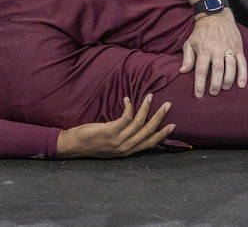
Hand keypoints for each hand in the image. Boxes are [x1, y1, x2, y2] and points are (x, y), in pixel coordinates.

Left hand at [55, 95, 173, 157]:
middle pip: (148, 131)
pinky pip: (125, 117)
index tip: (172, 126)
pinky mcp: (111, 131)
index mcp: (128, 151)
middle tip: (168, 105)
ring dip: (146, 108)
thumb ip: (123, 139)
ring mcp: (118, 140)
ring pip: (139, 122)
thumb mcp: (111, 146)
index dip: (162, 135)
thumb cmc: (91, 143)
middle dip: (159, 117)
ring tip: (150, 96)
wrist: (74, 146)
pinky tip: (128, 99)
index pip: (150, 143)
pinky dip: (129, 106)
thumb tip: (133, 127)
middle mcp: (125, 147)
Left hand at [180, 10, 246, 97]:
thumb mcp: (190, 42)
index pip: (201, 70)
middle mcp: (217, 49)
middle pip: (217, 70)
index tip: (199, 95)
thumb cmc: (201, 32)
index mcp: (204, 49)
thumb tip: (183, 71)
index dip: (200, 84)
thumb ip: (187, 58)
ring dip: (228, 80)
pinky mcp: (238, 48)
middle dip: (215, 84)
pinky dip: (243, 75)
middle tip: (213, 93)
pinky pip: (242, 63)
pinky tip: (241, 85)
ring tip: (224, 88)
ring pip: (230, 67)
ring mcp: (229, 49)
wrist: (216, 16)